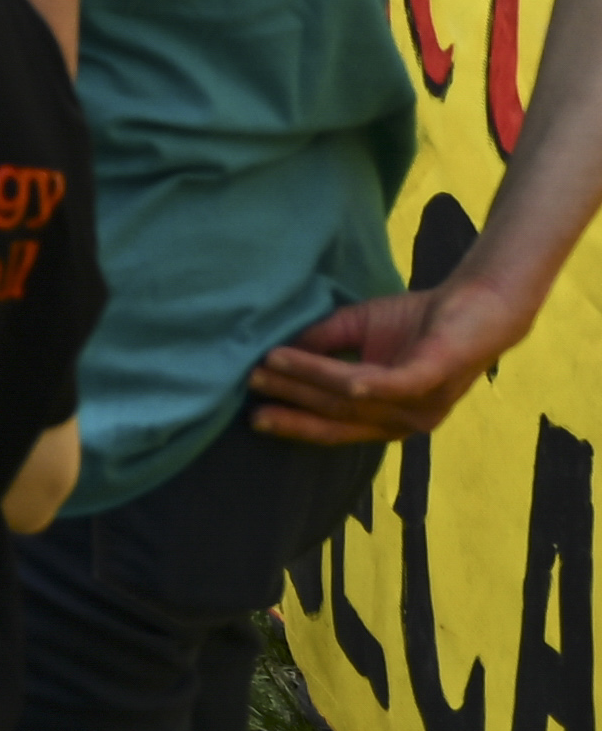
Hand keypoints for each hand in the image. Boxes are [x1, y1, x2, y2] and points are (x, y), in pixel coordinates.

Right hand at [250, 269, 557, 444]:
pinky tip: (324, 374)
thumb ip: (323, 346)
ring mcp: (423, 403)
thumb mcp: (360, 333)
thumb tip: (274, 353)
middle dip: (291, 401)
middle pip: (338, 416)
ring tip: (270, 364)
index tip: (254, 415)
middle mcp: (406, 421)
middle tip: (250, 384)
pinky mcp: (434, 376)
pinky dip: (354, 381)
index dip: (295, 423)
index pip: (335, 428)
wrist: (480, 303)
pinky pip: (389, 385)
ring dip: (307, 383)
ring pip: (354, 400)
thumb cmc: (420, 320)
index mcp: (389, 417)